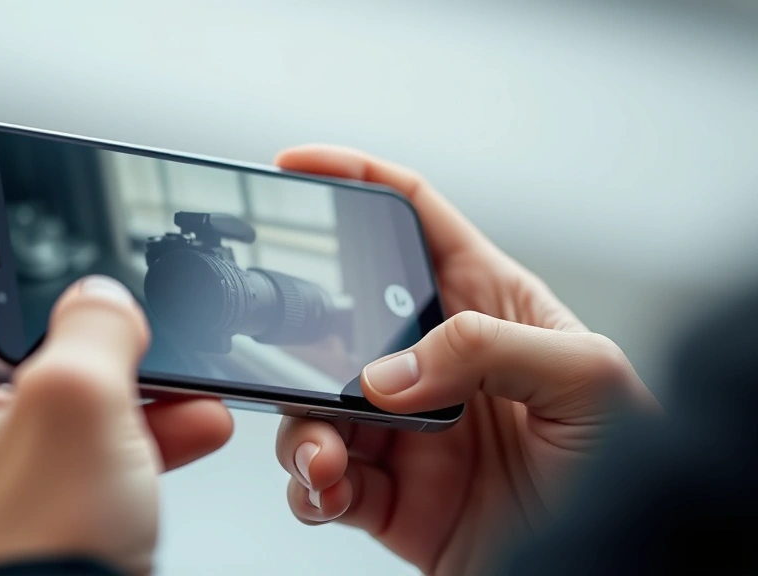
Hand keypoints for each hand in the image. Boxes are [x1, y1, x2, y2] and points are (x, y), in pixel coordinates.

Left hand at [0, 217, 232, 575]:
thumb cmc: (34, 554)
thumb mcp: (82, 401)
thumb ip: (96, 322)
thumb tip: (102, 301)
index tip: (23, 203)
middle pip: (0, 332)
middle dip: (85, 325)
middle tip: (131, 314)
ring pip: (41, 395)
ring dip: (117, 385)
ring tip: (183, 386)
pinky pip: (56, 449)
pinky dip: (113, 436)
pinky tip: (180, 432)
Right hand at [273, 147, 658, 574]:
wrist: (617, 562)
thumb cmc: (630, 463)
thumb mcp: (586, 377)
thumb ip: (487, 349)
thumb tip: (387, 373)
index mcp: (484, 304)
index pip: (412, 219)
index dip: (355, 179)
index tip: (297, 164)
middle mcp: (435, 362)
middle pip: (338, 319)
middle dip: (299, 334)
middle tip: (292, 357)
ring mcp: (405, 430)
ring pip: (314, 407)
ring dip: (302, 428)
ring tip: (327, 456)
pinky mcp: (387, 494)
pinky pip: (322, 482)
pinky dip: (308, 486)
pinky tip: (328, 490)